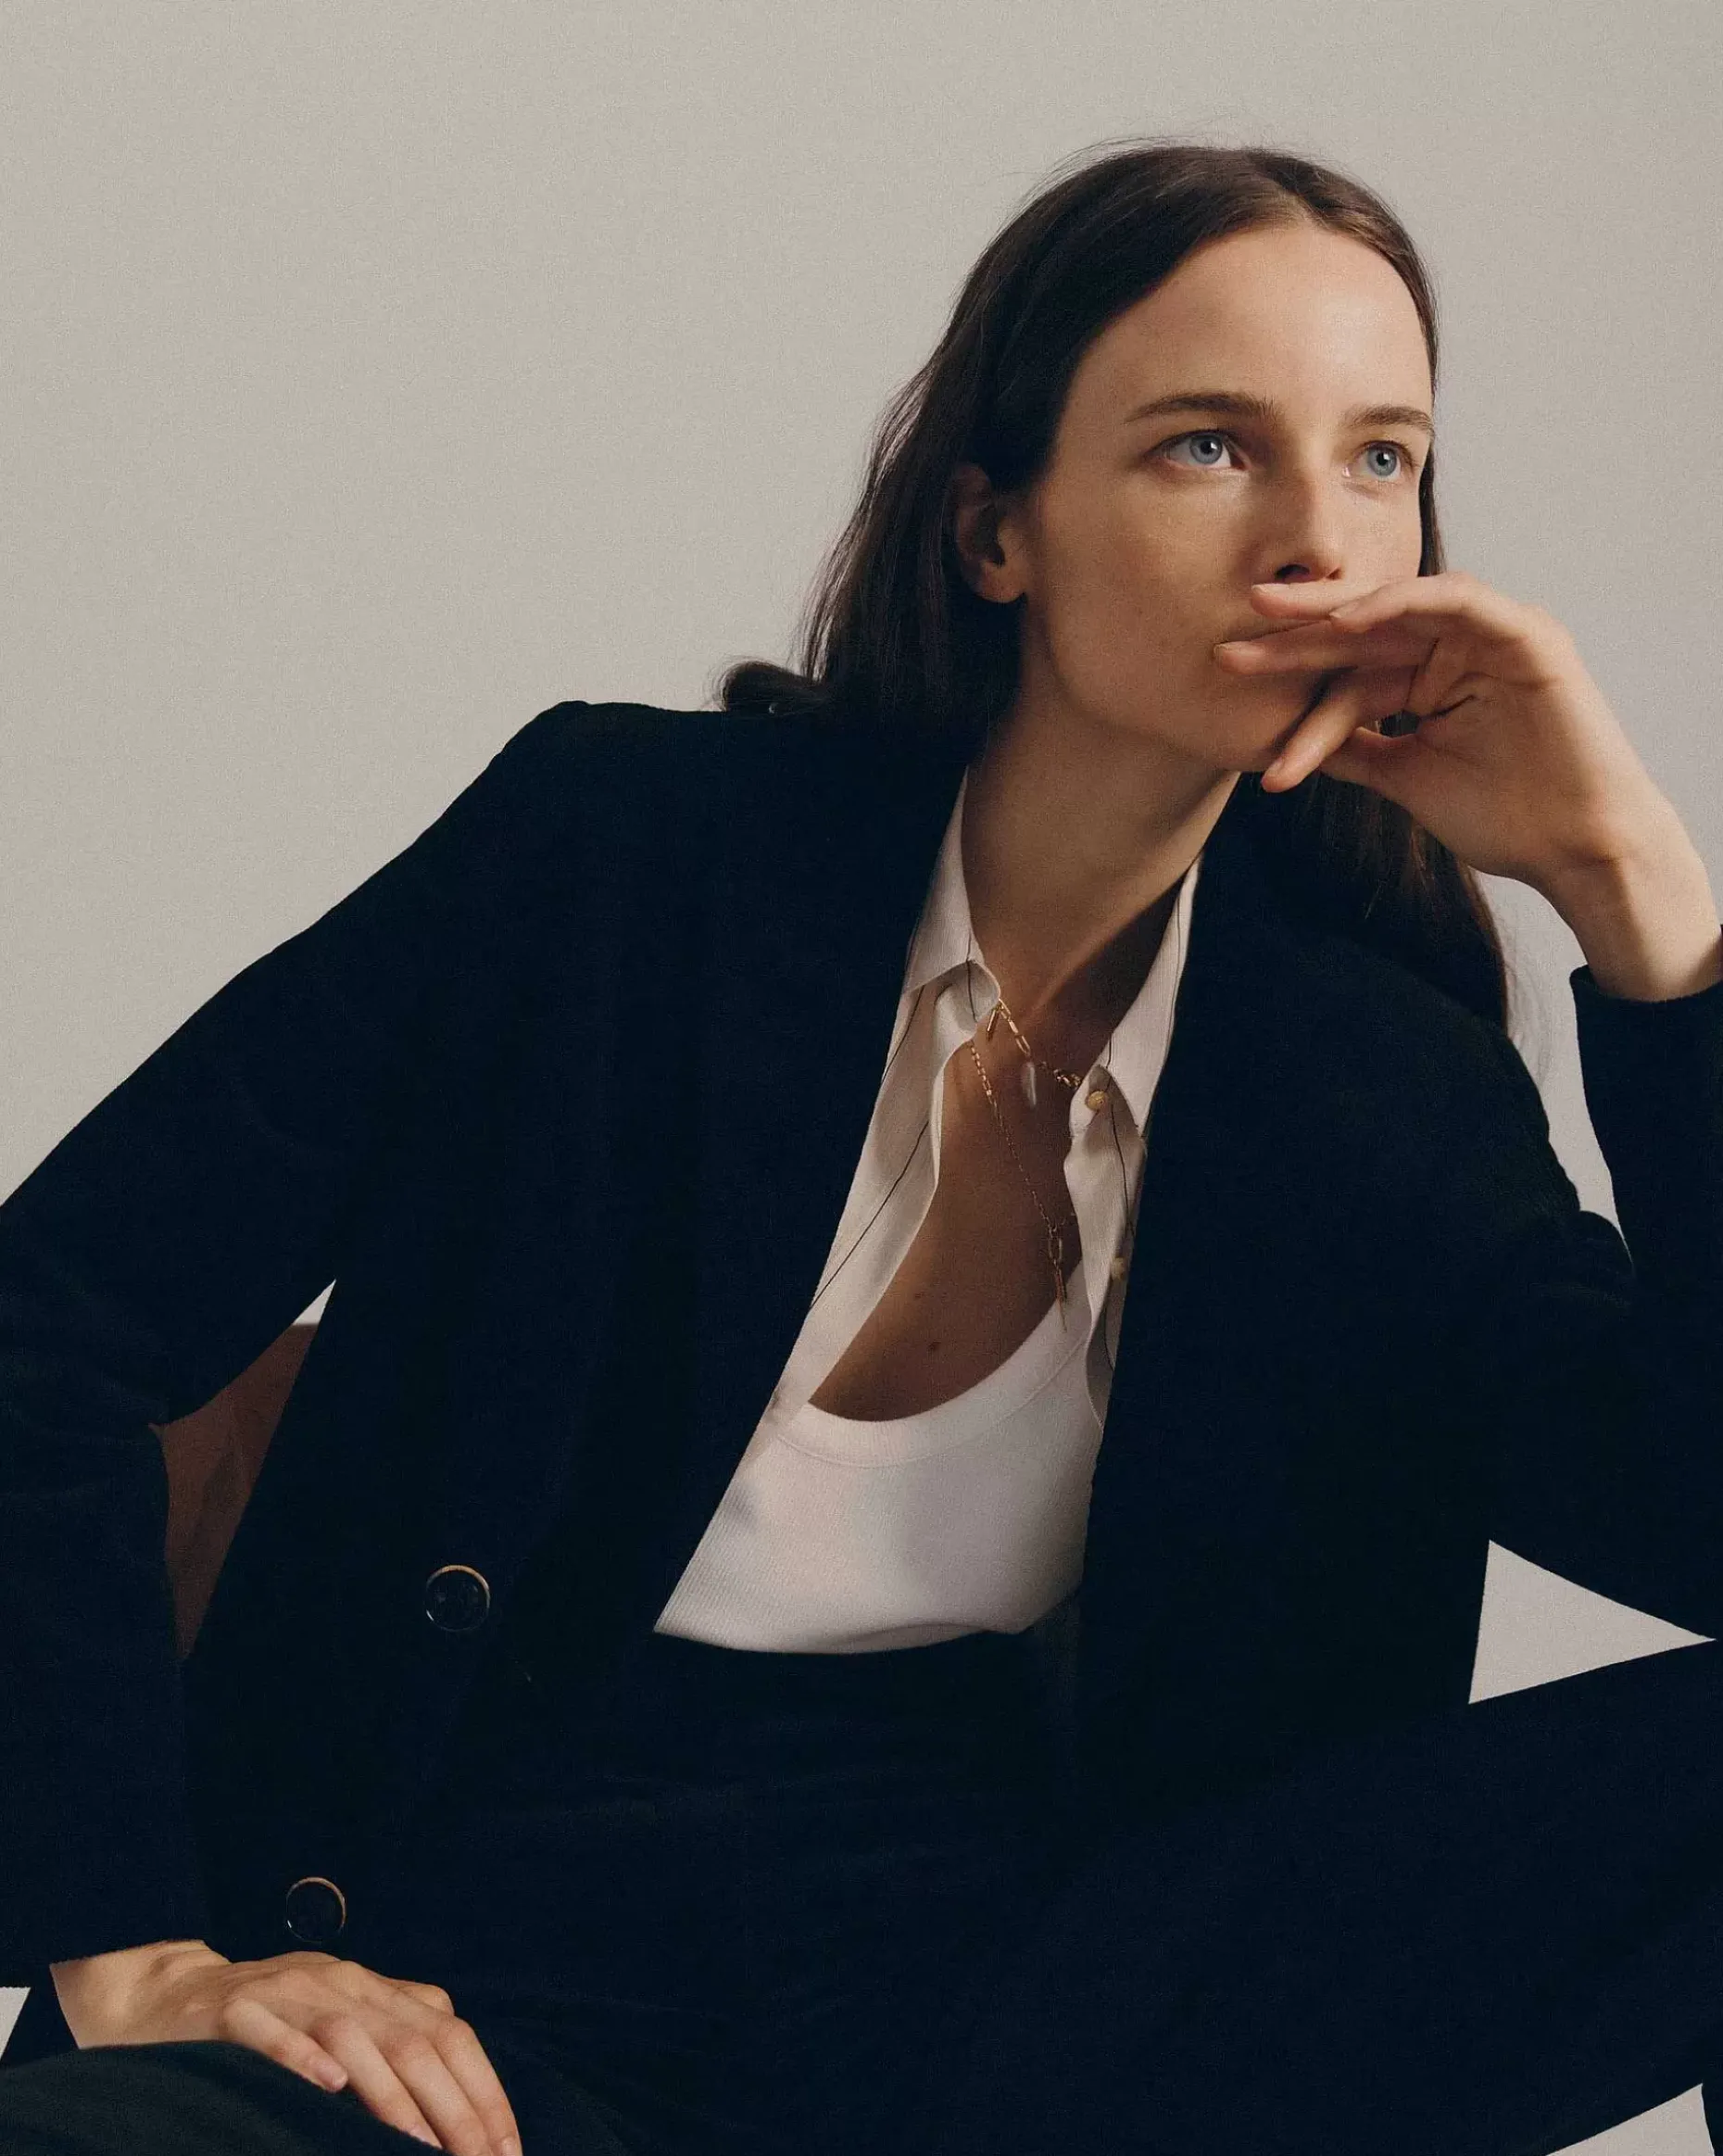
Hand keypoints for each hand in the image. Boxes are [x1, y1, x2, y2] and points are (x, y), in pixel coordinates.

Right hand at [53, 1939, 522, 2154]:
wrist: (168, 1994)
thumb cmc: (270, 2022)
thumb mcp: (343, 2021)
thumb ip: (398, 2042)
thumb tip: (465, 2103)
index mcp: (375, 1989)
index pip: (449, 2034)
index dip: (484, 2090)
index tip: (508, 2149)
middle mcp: (341, 1984)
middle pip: (413, 2041)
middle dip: (454, 2107)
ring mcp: (287, 1992)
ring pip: (351, 2038)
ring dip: (392, 2094)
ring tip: (422, 2145)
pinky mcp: (232, 2010)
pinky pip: (270, 2032)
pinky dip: (302, 2057)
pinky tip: (328, 2087)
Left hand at [1213, 569, 1676, 893]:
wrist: (1576, 851)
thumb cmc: (1503, 819)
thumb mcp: (1405, 778)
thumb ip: (1355, 751)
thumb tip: (1290, 745)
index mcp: (1431, 677)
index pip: (1348, 669)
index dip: (1291, 678)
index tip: (1229, 688)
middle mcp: (1459, 647)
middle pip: (1366, 631)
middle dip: (1297, 632)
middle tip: (1232, 631)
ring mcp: (1494, 636)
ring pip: (1401, 610)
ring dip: (1336, 611)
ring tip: (1272, 616)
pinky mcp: (1526, 634)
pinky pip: (1457, 601)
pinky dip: (1402, 604)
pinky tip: (1348, 619)